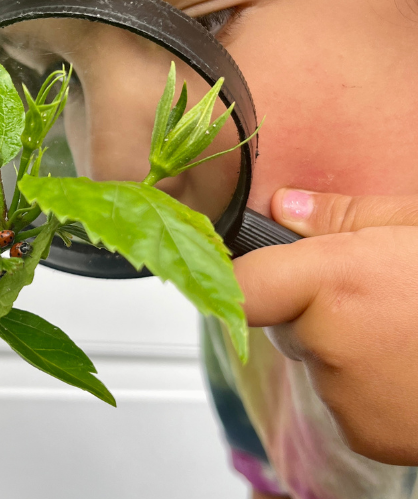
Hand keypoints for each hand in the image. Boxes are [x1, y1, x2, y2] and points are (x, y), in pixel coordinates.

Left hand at [233, 189, 417, 464]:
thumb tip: (282, 207)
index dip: (241, 278)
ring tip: (401, 333)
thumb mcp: (412, 225)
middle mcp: (329, 342)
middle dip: (308, 308)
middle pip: (282, 321)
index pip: (242, 287)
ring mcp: (346, 396)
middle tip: (368, 298)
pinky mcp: (365, 435)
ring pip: (314, 361)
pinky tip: (406, 368)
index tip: (253, 272)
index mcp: (333, 280)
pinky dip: (362, 388)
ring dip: (339, 349)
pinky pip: (339, 400)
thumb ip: (339, 216)